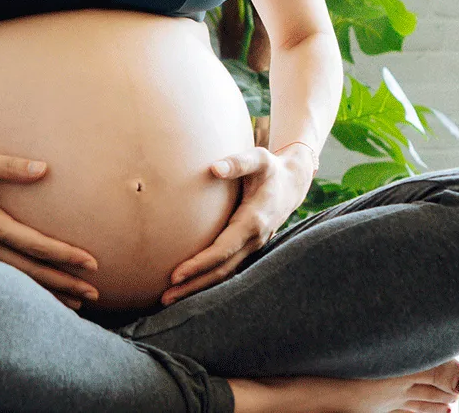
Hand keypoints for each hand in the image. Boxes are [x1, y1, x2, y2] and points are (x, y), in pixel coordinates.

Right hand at [0, 149, 101, 309]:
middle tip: (94, 294)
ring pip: (16, 279)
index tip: (91, 263)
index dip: (64, 254)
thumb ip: (9, 165)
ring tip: (75, 303)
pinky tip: (38, 292)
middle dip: (63, 283)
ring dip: (46, 291)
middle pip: (30, 271)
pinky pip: (2, 276)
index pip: (34, 244)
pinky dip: (24, 287)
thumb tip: (44, 168)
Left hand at [161, 144, 315, 305]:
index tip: (175, 274)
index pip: (222, 250)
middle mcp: (254, 240)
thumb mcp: (259, 159)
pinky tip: (188, 286)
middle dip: (194, 285)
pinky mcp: (249, 249)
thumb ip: (237, 162)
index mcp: (253, 221)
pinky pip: (228, 269)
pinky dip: (208, 281)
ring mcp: (253, 247)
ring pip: (225, 275)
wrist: (293, 184)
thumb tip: (214, 168)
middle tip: (165, 298)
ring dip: (198, 288)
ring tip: (170, 299)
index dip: (200, 264)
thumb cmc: (270, 169)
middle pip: (221, 271)